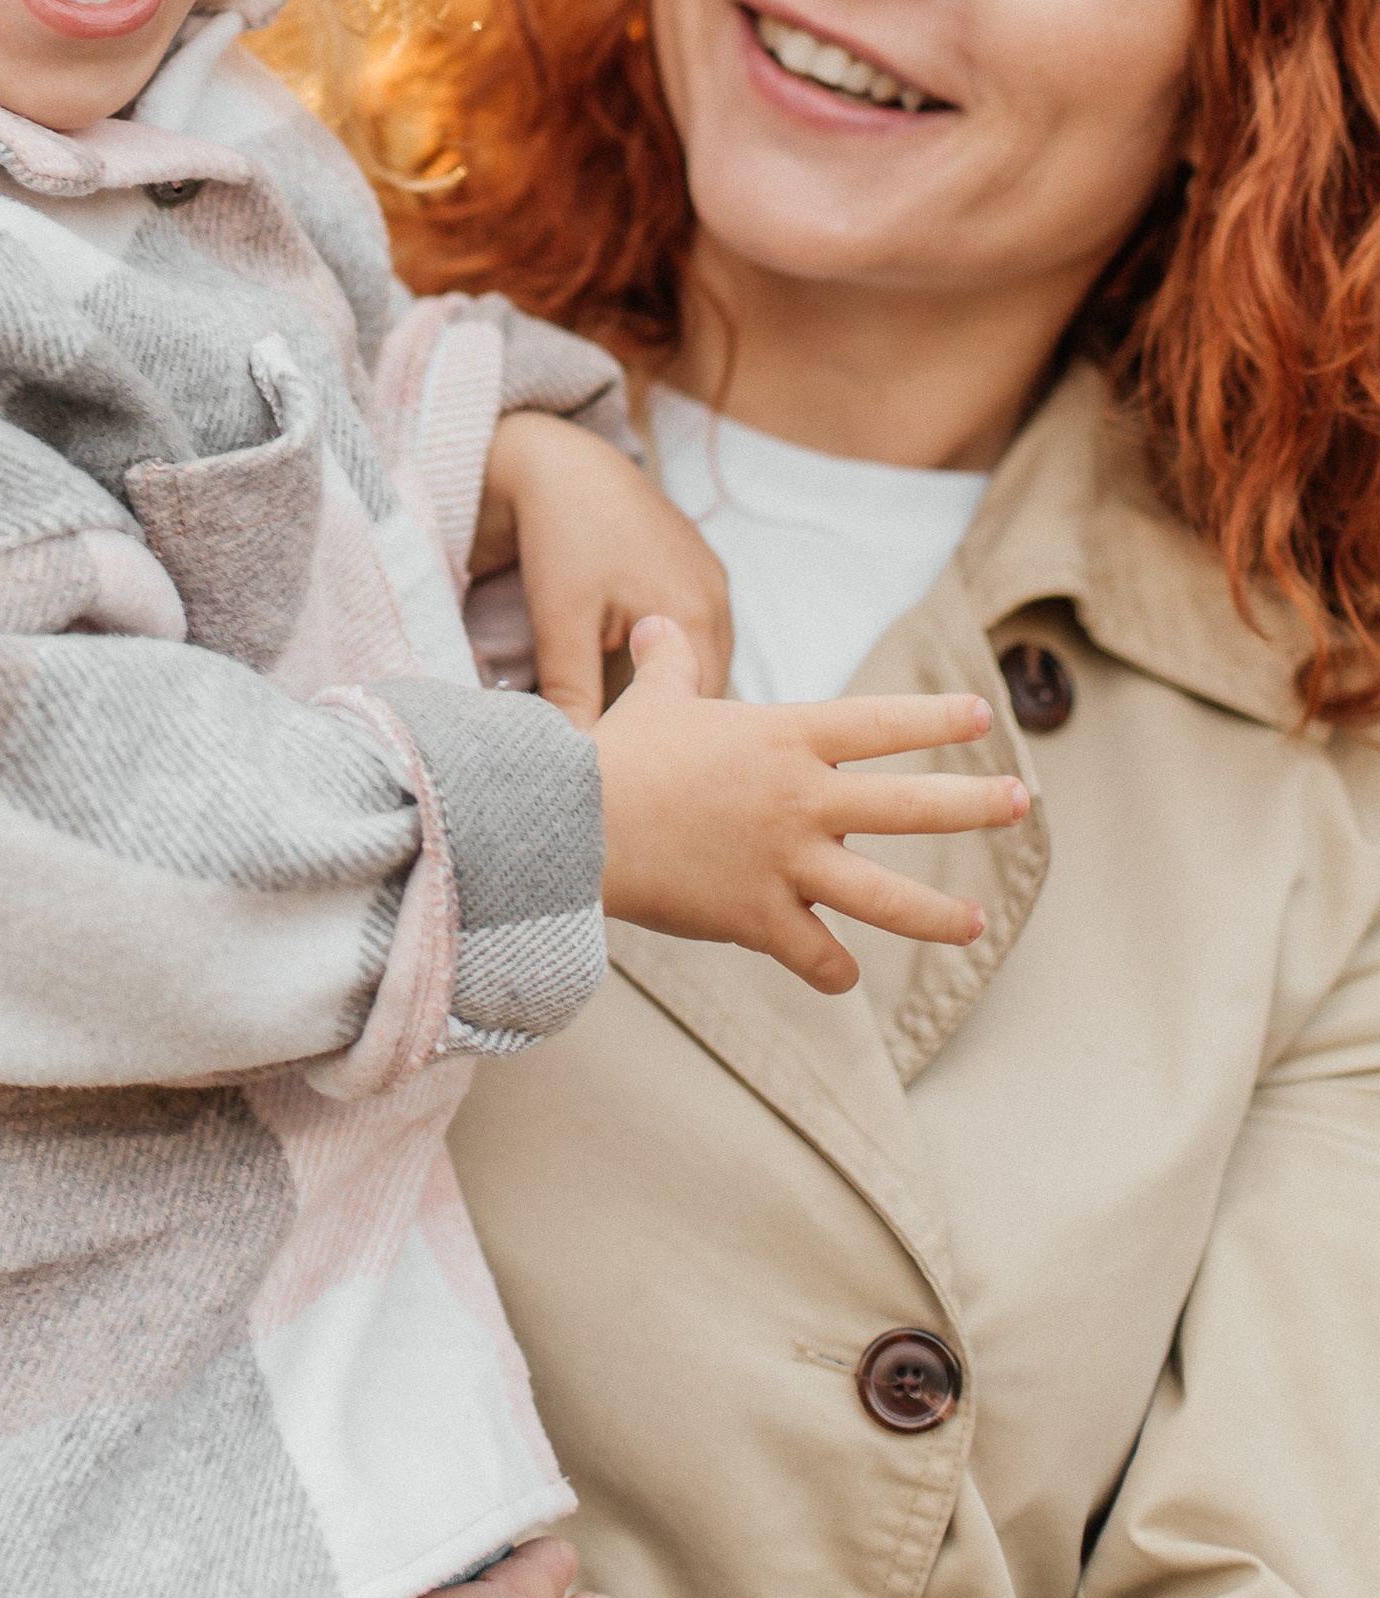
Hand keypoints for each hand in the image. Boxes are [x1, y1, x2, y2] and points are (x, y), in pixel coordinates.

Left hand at [473, 414, 732, 731]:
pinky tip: (640, 675)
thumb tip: (577, 760)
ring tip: (639, 726)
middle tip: (638, 760)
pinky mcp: (698, 569)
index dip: (672, 749)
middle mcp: (716, 599)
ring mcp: (712, 582)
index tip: (640, 773)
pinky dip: (675, 661)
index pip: (701, 713)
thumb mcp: (562, 621)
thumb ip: (574, 694)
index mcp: (694, 615)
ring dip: (678, 692)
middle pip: (710, 691)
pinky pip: (699, 634)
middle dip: (679, 727)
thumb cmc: (558, 537)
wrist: (557, 462)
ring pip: (706, 664)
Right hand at [596, 617, 1028, 993]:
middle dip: (975, 804)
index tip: (983, 714)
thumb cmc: (616, 756)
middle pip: (910, 804)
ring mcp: (787, 864)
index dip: (936, 716)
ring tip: (977, 923)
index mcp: (784, 739)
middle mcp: (801, 800)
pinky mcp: (761, 919)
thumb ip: (671, 664)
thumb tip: (655, 623)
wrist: (575, 823)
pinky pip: (817, 956)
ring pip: (887, 896)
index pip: (880, 722)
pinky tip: (841, 973)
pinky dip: (832, 969)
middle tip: (1021, 803)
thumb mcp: (653, 700)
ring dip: (940, 914)